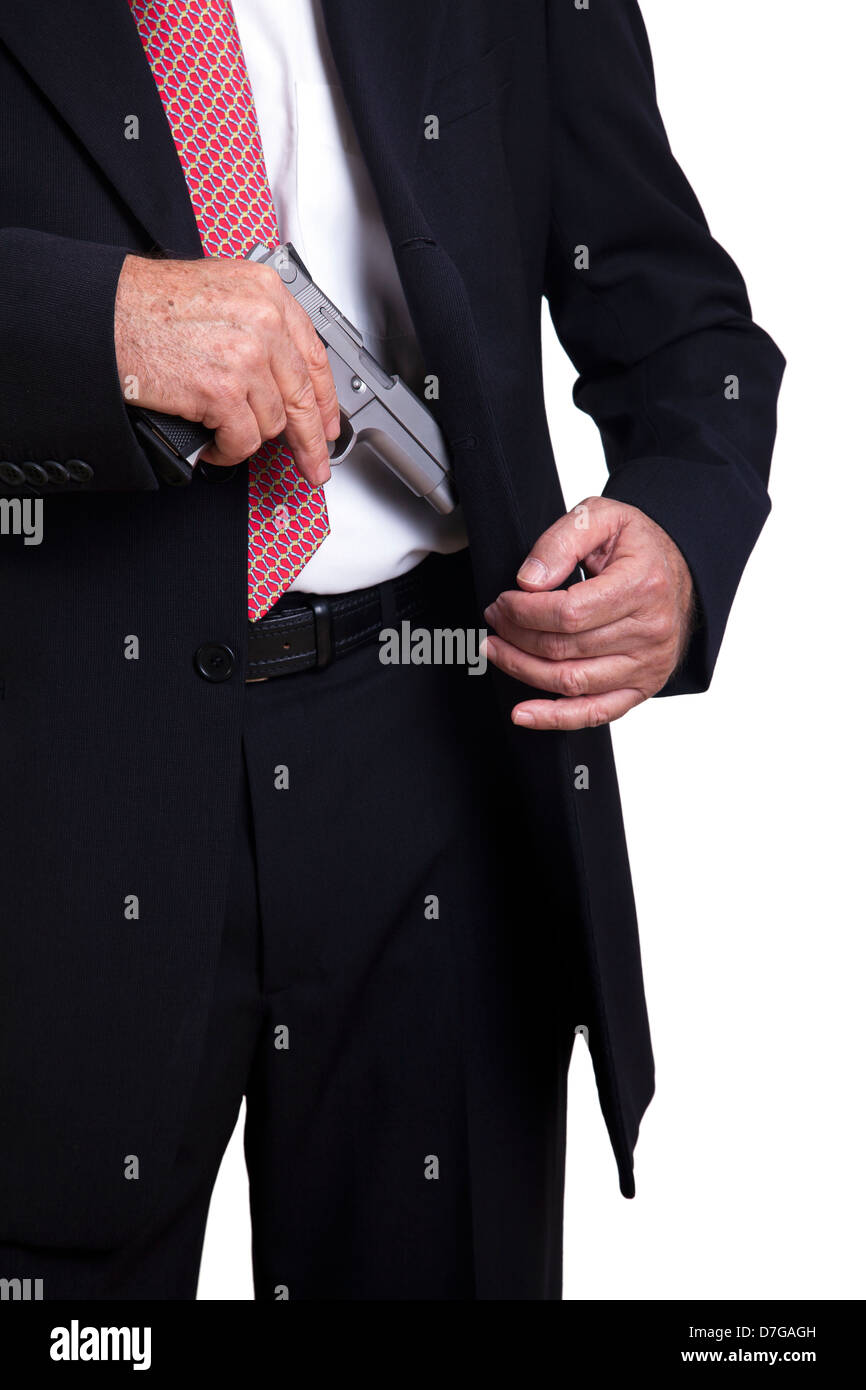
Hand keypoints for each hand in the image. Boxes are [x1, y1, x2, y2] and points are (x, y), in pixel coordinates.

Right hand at [114, 254, 340, 478]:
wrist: (101, 314)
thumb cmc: (145, 304)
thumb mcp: (217, 293)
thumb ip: (255, 325)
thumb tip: (276, 374)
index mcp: (265, 294)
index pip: (313, 356)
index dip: (324, 399)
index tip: (328, 424)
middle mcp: (262, 322)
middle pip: (302, 396)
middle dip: (310, 440)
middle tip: (314, 464)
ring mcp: (245, 357)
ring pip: (271, 422)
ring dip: (249, 437)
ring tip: (226, 435)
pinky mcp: (222, 390)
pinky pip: (243, 440)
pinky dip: (229, 451)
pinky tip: (216, 446)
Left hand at [483, 496, 695, 729]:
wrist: (678, 572)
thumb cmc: (637, 546)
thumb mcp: (603, 517)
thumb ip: (562, 541)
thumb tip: (528, 582)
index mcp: (643, 585)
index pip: (568, 613)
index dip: (524, 612)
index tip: (503, 601)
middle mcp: (651, 630)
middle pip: (563, 648)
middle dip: (515, 635)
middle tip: (495, 619)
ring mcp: (647, 665)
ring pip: (570, 682)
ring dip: (522, 669)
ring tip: (497, 649)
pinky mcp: (641, 688)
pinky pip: (595, 713)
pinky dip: (554, 718)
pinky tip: (523, 714)